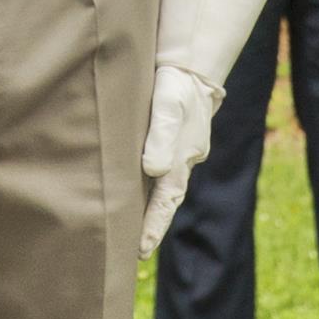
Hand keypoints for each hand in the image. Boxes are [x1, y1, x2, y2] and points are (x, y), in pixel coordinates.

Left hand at [137, 64, 215, 256]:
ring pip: (158, 188)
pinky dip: (144, 187)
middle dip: (151, 226)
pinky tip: (128, 192)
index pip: (165, 204)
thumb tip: (153, 170)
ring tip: (128, 232)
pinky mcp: (164, 141)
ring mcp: (173, 153)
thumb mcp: (169, 107)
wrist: (190, 65)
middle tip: (136, 253)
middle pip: (164, 202)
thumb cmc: (177, 86)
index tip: (142, 251)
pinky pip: (154, 171)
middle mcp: (178, 162)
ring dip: (146, 209)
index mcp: (180, 161)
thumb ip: (162, 137)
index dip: (153, 227)